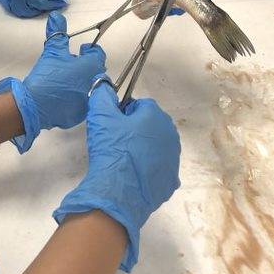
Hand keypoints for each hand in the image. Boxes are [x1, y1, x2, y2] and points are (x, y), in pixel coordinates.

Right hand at [0, 11, 106, 152]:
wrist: (33, 105)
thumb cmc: (47, 76)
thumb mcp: (52, 51)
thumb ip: (57, 33)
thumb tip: (57, 16)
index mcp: (91, 68)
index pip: (98, 55)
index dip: (90, 50)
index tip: (82, 49)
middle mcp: (95, 85)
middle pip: (97, 71)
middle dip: (87, 65)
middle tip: (75, 62)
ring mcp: (88, 102)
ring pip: (91, 88)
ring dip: (83, 81)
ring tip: (68, 78)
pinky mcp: (79, 115)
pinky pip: (82, 103)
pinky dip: (76, 97)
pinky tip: (63, 94)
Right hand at [53, 79, 180, 271]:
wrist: (118, 191)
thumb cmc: (112, 149)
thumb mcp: (100, 116)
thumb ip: (102, 94)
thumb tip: (103, 82)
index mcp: (156, 116)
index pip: (140, 105)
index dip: (124, 113)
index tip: (112, 124)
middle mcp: (170, 135)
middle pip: (151, 125)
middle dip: (135, 130)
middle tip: (116, 142)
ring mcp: (173, 159)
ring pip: (156, 146)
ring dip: (143, 149)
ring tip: (123, 159)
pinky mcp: (170, 180)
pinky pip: (158, 168)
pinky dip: (148, 169)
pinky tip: (133, 174)